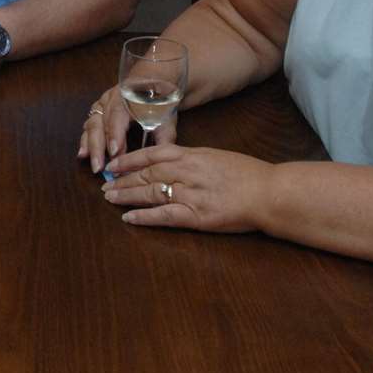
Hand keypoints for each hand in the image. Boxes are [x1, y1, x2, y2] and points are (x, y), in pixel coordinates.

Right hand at [77, 86, 157, 172]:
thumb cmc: (159, 102)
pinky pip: (88, 125)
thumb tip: (159, 160)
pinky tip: (82, 154)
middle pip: (99, 123)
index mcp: (127, 98)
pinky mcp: (98, 110)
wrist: (152, 82)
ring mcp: (102, 104)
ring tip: (88, 161)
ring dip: (89, 145)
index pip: (117, 118)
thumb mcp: (167, 119)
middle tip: (99, 167)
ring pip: (91, 124)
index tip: (115, 154)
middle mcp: (110, 100)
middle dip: (98, 147)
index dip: (115, 136)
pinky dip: (85, 140)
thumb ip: (164, 139)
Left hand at [99, 144, 270, 230]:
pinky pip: (164, 216)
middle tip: (104, 184)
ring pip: (150, 193)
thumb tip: (171, 161)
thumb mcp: (215, 156)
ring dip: (126, 195)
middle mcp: (186, 172)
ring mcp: (190, 194)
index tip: (113, 164)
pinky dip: (144, 217)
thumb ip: (191, 159)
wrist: (268, 192)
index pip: (151, 154)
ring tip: (109, 198)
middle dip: (123, 179)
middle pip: (146, 174)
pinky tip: (128, 218)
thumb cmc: (246, 173)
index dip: (128, 159)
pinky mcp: (196, 216)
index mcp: (191, 155)